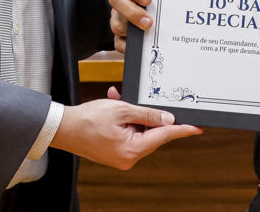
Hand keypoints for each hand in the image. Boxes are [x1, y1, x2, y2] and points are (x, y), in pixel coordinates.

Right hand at [51, 87, 201, 168]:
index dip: (181, 130)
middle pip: (150, 134)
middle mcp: (128, 158)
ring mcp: (121, 157)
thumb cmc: (87, 119)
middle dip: (147, 115)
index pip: (164, 136)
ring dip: (132, 115)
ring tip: (118, 99)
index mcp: (132, 150)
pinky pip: (127, 134)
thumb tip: (168, 119)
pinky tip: (114, 105)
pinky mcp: (114, 153)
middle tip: (139, 100)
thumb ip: (148, 114)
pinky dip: (124, 120)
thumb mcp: (122, 109)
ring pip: (138, 132)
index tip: (197, 128)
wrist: (62, 128)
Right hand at [108, 0, 152, 53]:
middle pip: (115, 0)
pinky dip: (128, 46)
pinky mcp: (121, 33)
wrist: (159, 5)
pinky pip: (118, 42)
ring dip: (131, 29)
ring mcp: (118, 15)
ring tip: (147, 33)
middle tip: (148, 21)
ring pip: (116, 23)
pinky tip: (141, 46)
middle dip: (132, 12)